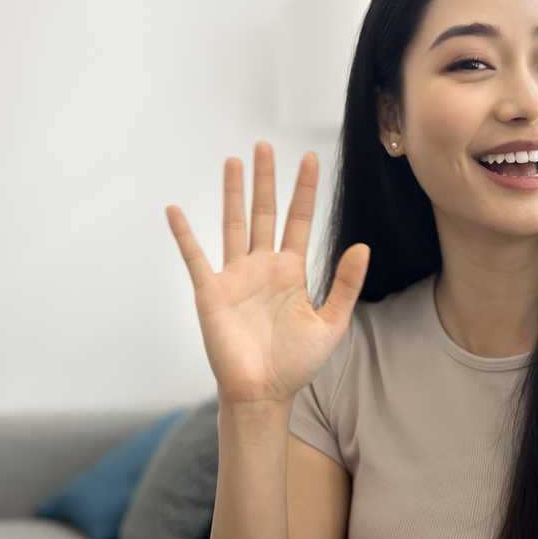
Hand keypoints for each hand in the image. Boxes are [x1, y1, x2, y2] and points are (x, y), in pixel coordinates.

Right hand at [165, 141, 368, 405]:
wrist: (264, 393)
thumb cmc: (297, 362)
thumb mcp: (332, 322)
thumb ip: (346, 284)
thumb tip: (362, 246)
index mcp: (292, 271)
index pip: (300, 220)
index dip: (305, 190)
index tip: (309, 158)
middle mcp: (263, 266)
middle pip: (264, 213)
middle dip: (266, 180)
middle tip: (265, 145)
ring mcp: (235, 276)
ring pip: (233, 224)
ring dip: (232, 193)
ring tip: (233, 161)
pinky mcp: (211, 292)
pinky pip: (195, 257)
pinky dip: (185, 234)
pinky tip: (175, 209)